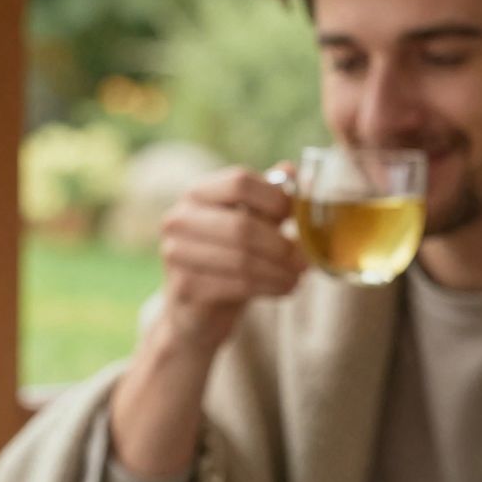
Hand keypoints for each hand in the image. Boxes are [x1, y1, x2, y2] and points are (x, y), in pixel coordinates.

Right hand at [158, 164, 307, 350]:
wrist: (198, 310)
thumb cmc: (229, 257)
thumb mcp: (250, 223)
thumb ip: (269, 199)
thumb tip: (295, 171)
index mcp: (198, 193)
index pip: (239, 182)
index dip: (275, 198)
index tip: (297, 218)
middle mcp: (179, 219)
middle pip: (241, 225)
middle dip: (280, 244)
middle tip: (305, 259)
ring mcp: (177, 254)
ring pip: (242, 259)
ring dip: (278, 270)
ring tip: (298, 276)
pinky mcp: (185, 288)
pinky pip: (237, 285)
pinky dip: (269, 287)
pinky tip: (284, 288)